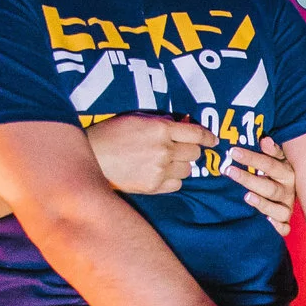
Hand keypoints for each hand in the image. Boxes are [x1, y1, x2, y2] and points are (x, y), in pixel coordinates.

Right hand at [86, 114, 215, 194]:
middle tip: (180, 149)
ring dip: (182, 165)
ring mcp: (159, 170)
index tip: (213, 141)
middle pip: (194, 153)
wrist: (92, 156)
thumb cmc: (113, 133)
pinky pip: (177, 184)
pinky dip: (173, 179)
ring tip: (166, 161)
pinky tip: (160, 173)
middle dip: (190, 150)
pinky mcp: (153, 186)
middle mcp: (164, 150)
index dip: (208, 137)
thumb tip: (185, 124)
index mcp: (161, 129)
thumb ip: (163, 122)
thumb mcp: (138, 119)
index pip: (196, 134)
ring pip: (188, 170)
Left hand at [224, 137, 298, 235]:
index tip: (233, 151)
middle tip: (228, 170)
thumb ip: (271, 151)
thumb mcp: (278, 160)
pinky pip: (284, 227)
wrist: (300, 193)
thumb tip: (265, 140)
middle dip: (248, 179)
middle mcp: (288, 191)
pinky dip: (278, 227)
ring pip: (277, 208)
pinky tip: (267, 222)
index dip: (251, 158)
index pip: (269, 164)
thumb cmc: (278, 175)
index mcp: (287, 173)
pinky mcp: (285, 222)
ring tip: (246, 197)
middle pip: (269, 187)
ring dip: (262, 203)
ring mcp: (287, 207)